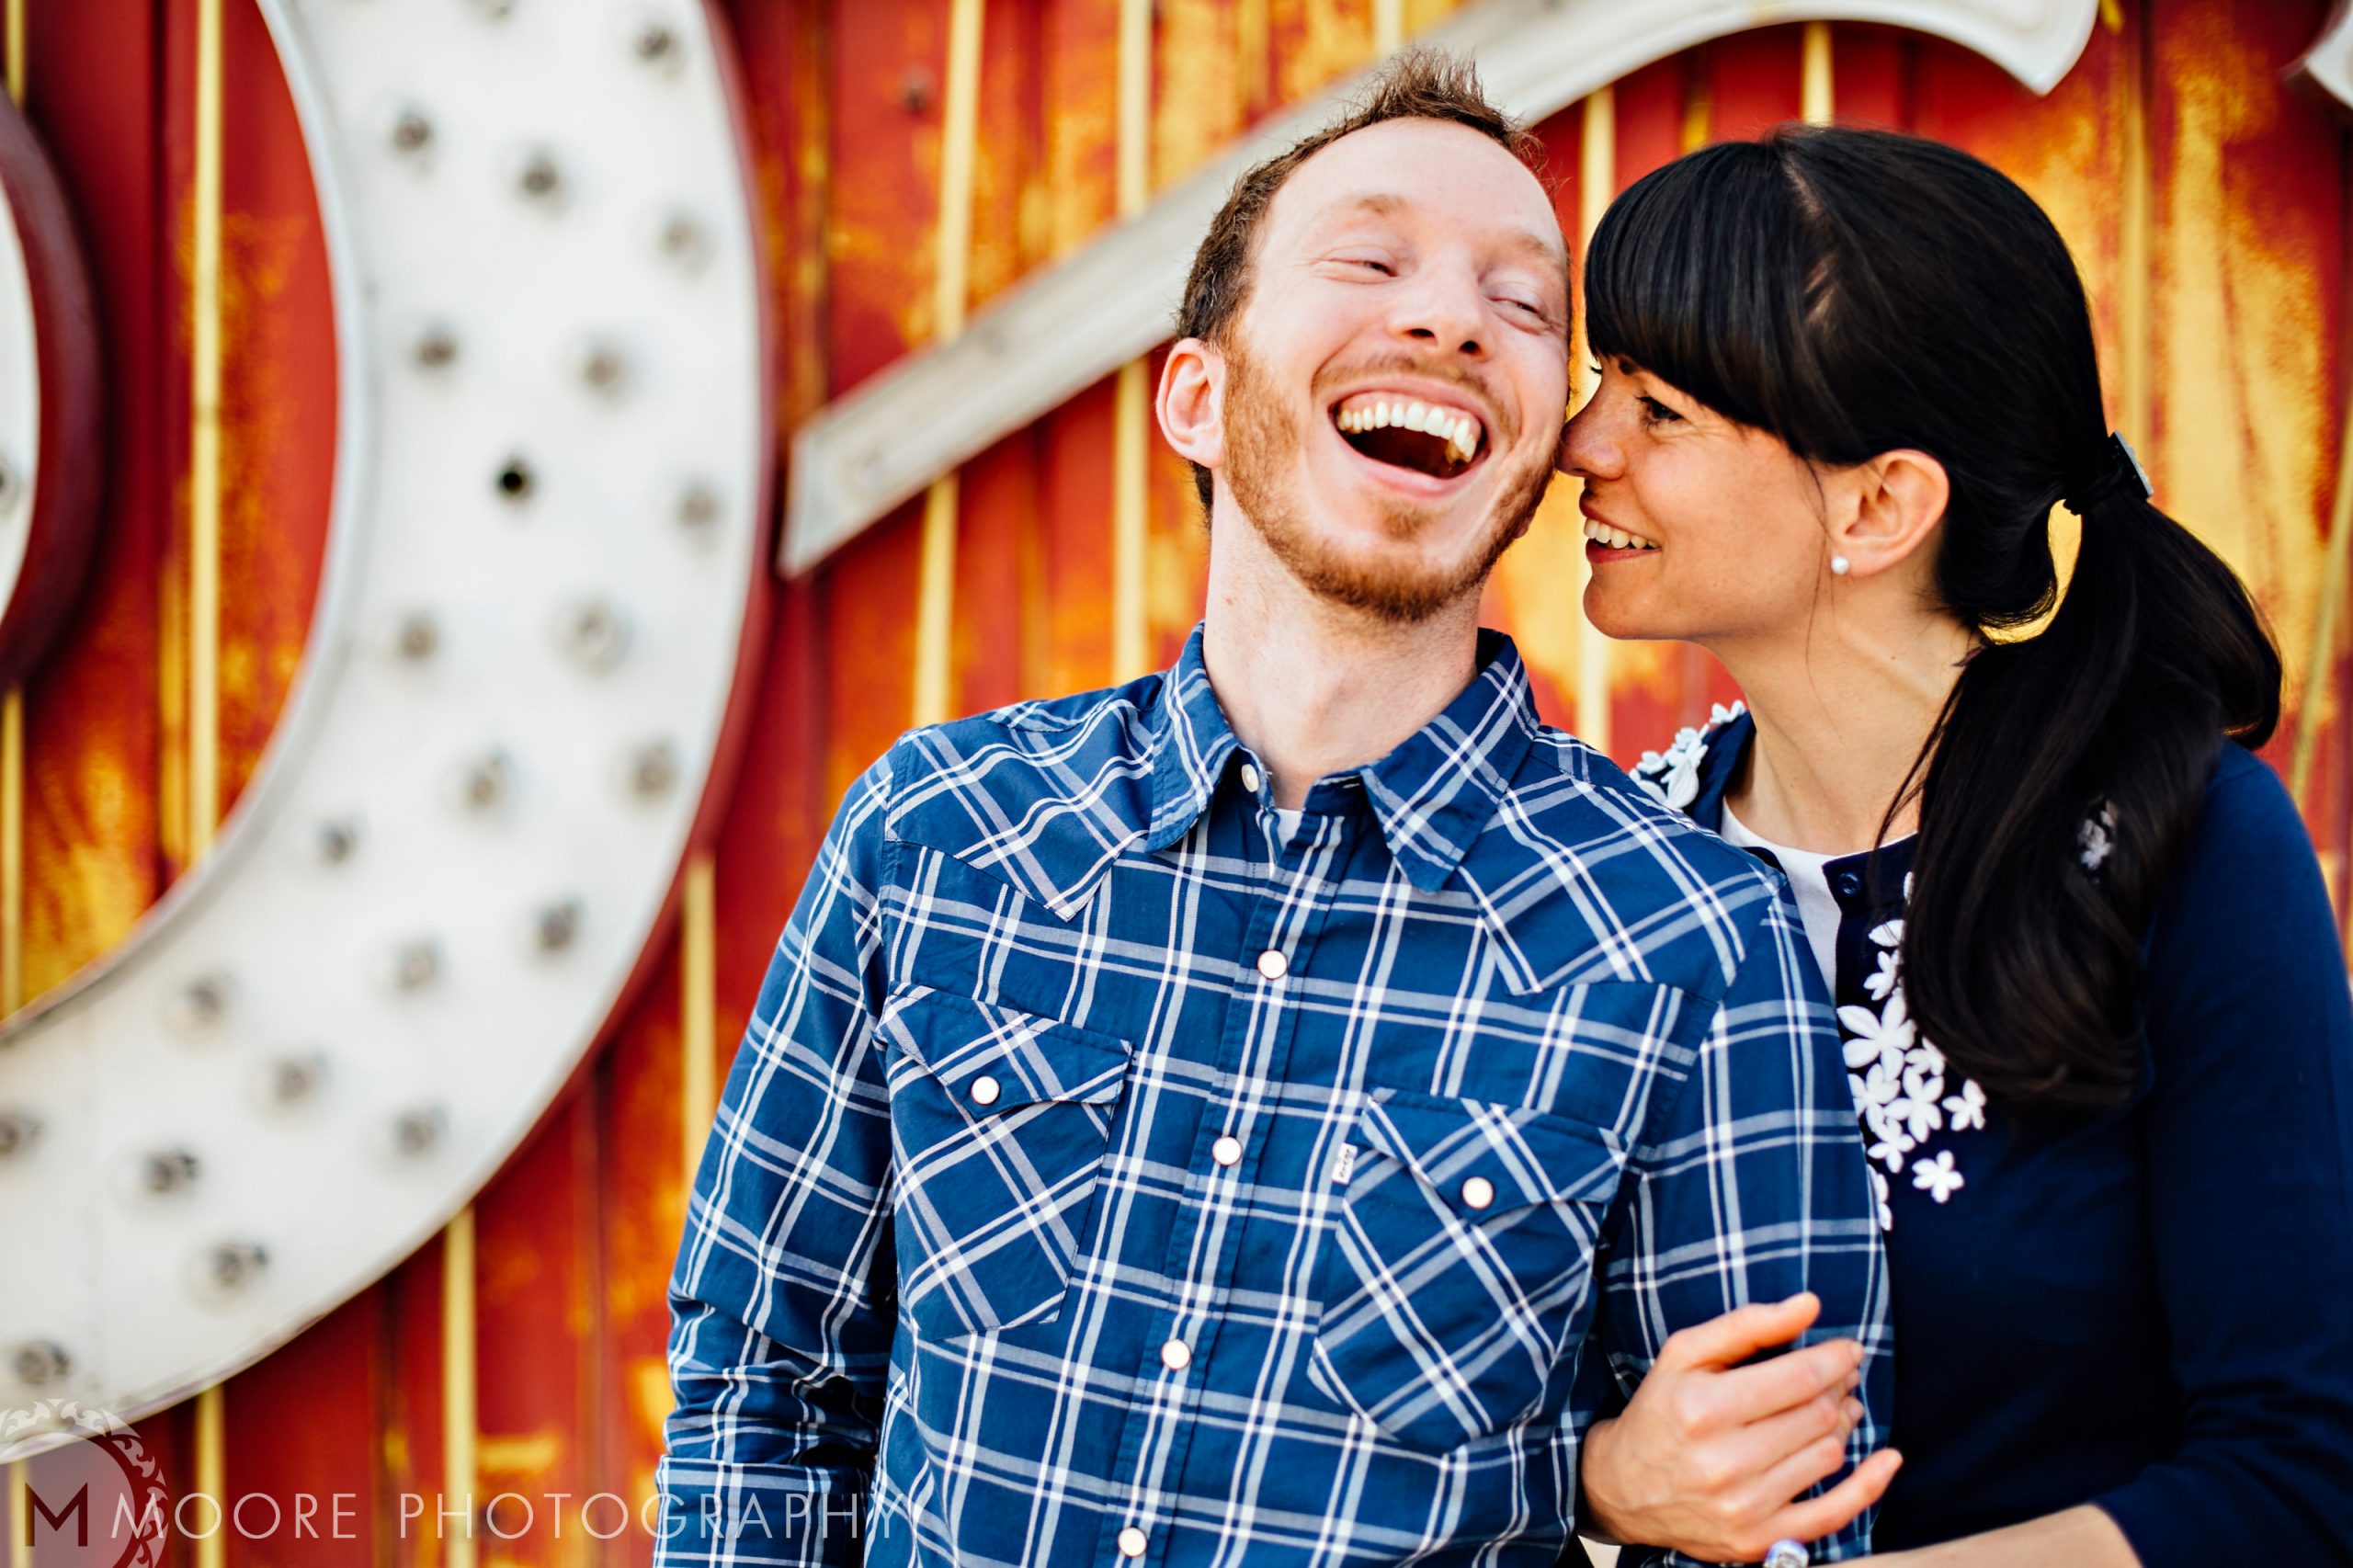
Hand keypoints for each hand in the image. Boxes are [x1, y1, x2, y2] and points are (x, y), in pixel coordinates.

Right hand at [1578, 1292, 1901, 1561]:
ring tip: (1838, 1408)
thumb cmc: (1662, 1410)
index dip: (1835, 1358)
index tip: (1847, 1349)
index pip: (1798, 1377)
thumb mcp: (1685, 1354)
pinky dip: (1870, 1485)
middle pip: (1817, 1415)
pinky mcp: (1759, 1542)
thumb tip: (1810, 1304)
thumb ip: (1748, 1324)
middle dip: (1839, 1387)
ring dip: (1844, 1425)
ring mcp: (1744, 1508)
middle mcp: (1724, 1462)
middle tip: (1841, 1376)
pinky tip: (1887, 1459)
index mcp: (1702, 1409)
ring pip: (1828, 1455)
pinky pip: (1835, 1514)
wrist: (1625, 1487)